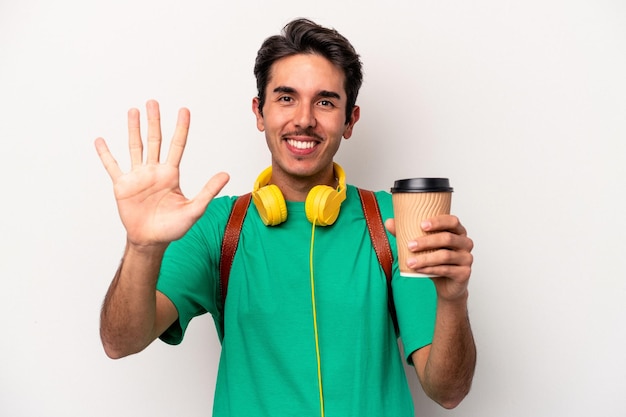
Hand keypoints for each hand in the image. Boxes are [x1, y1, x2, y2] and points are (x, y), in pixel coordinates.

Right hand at [95, 100, 228, 247]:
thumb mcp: (194, 209)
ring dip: (133, 129)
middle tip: (153, 102)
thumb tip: (226, 175)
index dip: (181, 128)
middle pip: (154, 140)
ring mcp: (137, 177)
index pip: (177, 145)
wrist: (151, 241)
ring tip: (133, 111)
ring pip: (135, 147)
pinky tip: (100, 140)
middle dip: (154, 121)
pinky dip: (105, 154)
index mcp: (171, 174)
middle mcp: (154, 171)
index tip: (184, 110)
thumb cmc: (173, 228)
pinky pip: (112, 166)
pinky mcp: (122, 186)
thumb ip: (208, 191)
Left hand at [385, 215, 473, 301]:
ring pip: (445, 256)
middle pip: (447, 238)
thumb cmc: (435, 260)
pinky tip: (419, 270)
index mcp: (458, 231)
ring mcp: (467, 258)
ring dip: (425, 258)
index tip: (421, 225)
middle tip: (409, 245)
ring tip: (410, 262)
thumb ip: (407, 233)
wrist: (446, 285)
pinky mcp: (464, 273)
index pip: (452, 221)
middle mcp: (465, 243)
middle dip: (426, 241)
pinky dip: (430, 269)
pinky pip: (446, 269)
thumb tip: (389, 222)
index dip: (438, 221)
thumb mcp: (423, 246)